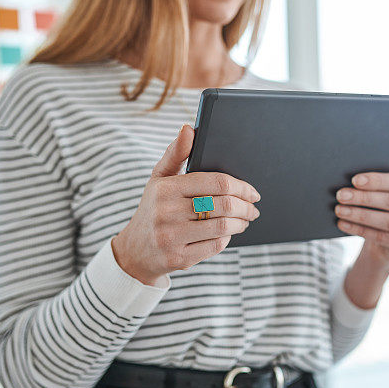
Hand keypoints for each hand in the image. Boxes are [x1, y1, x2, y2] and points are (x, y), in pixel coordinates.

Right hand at [112, 125, 260, 285]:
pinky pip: (215, 246)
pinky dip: (228, 238)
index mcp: (165, 188)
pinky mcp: (178, 259)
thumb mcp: (159, 179)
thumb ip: (176, 153)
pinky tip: (229, 233)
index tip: (253, 192)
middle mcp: (166, 212)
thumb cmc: (154, 208)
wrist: (135, 251)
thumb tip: (189, 128)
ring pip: (222, 227)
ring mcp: (171, 237)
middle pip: (223, 205)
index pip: (216, 183)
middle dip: (246, 206)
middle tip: (253, 208)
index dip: (241, 187)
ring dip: (241, 223)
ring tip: (245, 220)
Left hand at [335, 153, 388, 267]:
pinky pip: (382, 237)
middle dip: (364, 198)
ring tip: (339, 210)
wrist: (387, 243)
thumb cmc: (387, 209)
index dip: (377, 181)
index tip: (354, 180)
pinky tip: (343, 224)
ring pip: (387, 221)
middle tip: (341, 195)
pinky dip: (360, 230)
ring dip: (360, 215)